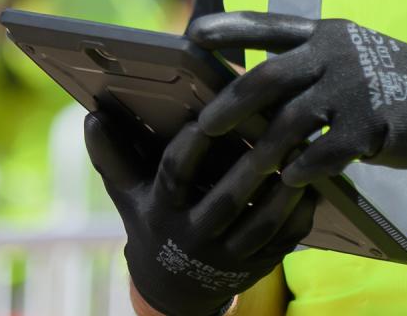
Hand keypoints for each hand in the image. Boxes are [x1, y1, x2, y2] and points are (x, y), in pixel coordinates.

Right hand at [84, 112, 315, 315]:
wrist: (174, 290)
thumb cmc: (153, 223)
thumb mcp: (128, 195)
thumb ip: (113, 156)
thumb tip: (90, 116)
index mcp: (161, 212)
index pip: (174, 176)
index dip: (190, 146)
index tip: (209, 116)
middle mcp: (193, 237)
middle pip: (226, 201)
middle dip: (251, 167)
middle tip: (276, 129)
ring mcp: (227, 256)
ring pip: (261, 224)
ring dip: (285, 192)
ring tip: (303, 154)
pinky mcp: (256, 267)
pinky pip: (284, 242)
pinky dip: (301, 216)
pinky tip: (315, 187)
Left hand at [185, 12, 406, 199]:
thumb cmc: (393, 80)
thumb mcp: (352, 54)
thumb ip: (310, 61)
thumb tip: (256, 87)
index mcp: (327, 32)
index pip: (268, 26)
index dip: (229, 28)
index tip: (193, 34)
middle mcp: (336, 54)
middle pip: (268, 77)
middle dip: (230, 104)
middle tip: (202, 126)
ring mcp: (354, 88)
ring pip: (291, 121)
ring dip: (261, 150)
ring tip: (241, 170)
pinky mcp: (373, 124)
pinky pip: (326, 151)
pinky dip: (302, 168)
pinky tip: (289, 181)